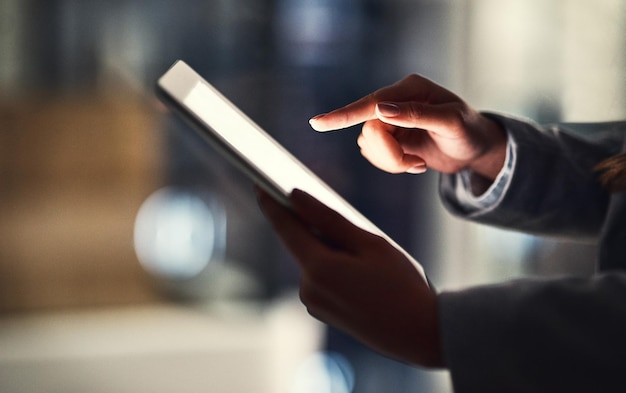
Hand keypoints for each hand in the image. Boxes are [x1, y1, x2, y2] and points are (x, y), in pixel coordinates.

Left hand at [257, 188, 443, 367]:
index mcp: (318, 269)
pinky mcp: (322, 311)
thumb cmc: (400, 285)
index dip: (271, 203)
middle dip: (312, 225)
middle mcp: (308, 289)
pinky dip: (332, 265)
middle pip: (301, 244)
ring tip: (361, 250)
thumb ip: (329, 219)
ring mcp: (313, 303)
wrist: (420, 334)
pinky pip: (320, 278)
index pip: (286, 228)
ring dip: (327, 247)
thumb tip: (297, 197)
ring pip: (312, 261)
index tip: (259, 183)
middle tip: (326, 206)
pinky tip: (358, 268)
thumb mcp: (369, 243)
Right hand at [310, 74, 506, 179]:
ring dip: (391, 162)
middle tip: (412, 164)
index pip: (370, 103)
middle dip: (387, 153)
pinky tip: (415, 164)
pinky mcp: (390, 138)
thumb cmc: (469, 132)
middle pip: (369, 130)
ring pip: (368, 145)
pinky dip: (392, 166)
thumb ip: (416, 115)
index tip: (317, 124)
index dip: (343, 115)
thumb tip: (381, 110)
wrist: (476, 150)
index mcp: (409, 89)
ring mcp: (391, 120)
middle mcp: (395, 101)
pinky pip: (374, 155)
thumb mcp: (450, 122)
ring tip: (417, 164)